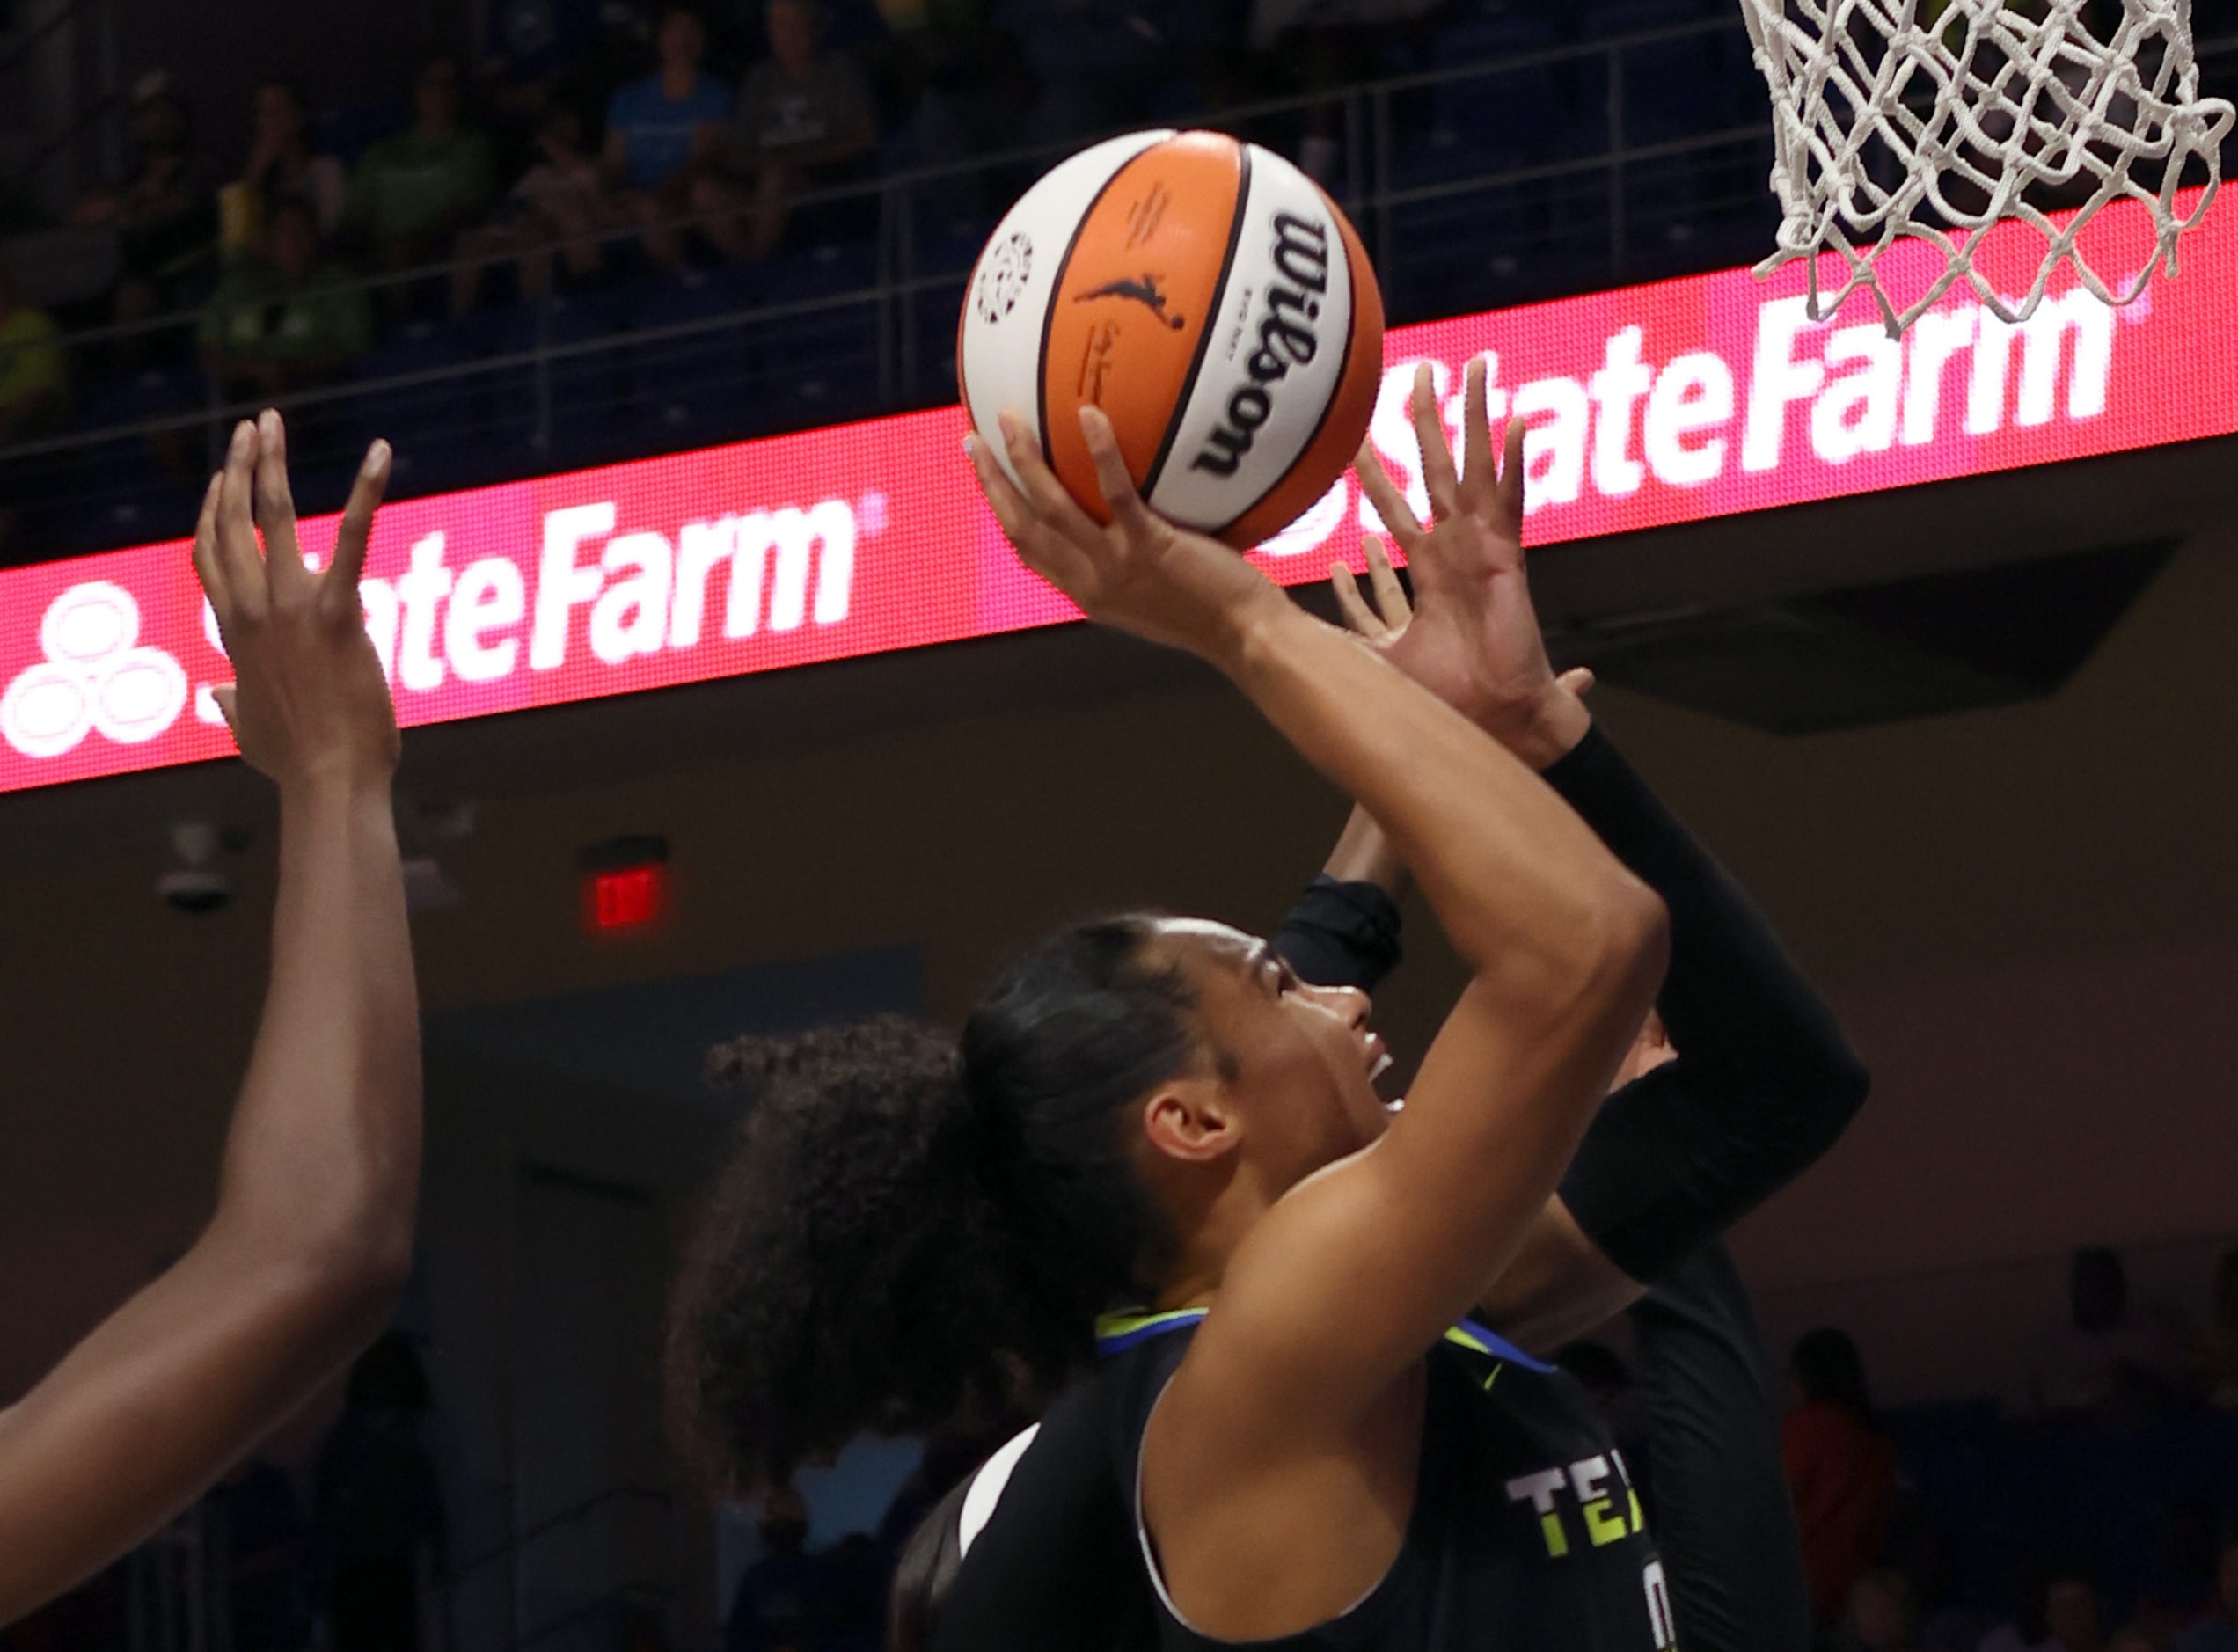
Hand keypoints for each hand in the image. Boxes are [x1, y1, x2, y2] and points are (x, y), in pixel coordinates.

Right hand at [191, 411, 398, 793]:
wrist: (330, 780)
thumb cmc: (298, 764)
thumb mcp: (250, 730)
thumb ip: (232, 705)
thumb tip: (219, 695)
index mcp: (235, 635)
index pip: (211, 560)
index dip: (212, 515)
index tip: (220, 480)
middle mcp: (253, 612)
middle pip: (231, 525)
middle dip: (238, 469)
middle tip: (250, 428)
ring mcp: (291, 608)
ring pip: (270, 519)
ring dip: (270, 464)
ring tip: (271, 423)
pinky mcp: (339, 612)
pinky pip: (354, 538)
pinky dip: (367, 492)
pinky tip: (381, 452)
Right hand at [968, 405, 1286, 661]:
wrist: (1244, 637)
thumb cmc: (1209, 613)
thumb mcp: (1150, 595)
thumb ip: (1124, 562)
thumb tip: (1120, 517)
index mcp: (1085, 593)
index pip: (1026, 550)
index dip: (999, 511)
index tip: (984, 476)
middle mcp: (1090, 582)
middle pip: (1022, 527)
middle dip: (992, 481)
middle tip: (974, 439)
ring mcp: (1117, 565)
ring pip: (1053, 507)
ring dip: (1024, 460)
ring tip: (1010, 418)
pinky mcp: (1151, 547)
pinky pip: (1117, 493)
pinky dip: (1099, 453)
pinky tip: (1090, 414)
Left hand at [1343, 360, 1590, 770]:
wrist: (1490, 720)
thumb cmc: (1440, 699)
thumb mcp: (1371, 658)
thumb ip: (1337, 638)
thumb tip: (1282, 643)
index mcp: (1427, 566)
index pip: (1392, 505)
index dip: (1371, 472)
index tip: (1350, 436)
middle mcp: (1455, 547)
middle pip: (1436, 468)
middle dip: (1427, 420)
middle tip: (1419, 370)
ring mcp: (1483, 546)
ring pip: (1476, 467)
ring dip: (1477, 418)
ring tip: (1478, 370)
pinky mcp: (1507, 556)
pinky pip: (1511, 500)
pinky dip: (1514, 462)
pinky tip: (1515, 421)